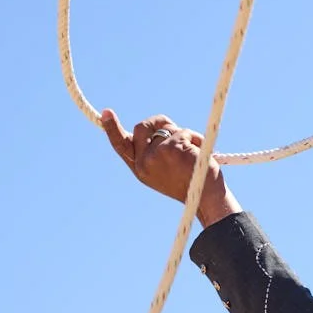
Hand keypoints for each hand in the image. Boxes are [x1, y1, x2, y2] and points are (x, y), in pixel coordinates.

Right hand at [100, 109, 241, 225]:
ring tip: (194, 151)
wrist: (206, 199)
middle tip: (175, 128)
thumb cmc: (190, 186)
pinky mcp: (172, 147)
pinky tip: (200, 153)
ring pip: (166, 127)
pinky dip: (196, 138)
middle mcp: (144, 162)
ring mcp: (156, 154)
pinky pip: (183, 131)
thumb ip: (152, 153)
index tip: (106, 112)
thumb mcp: (163, 172)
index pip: (121, 146)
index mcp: (140, 170)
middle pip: (143, 127)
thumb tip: (150, 129)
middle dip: (159, 122)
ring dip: (183, 134)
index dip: (112, 128)